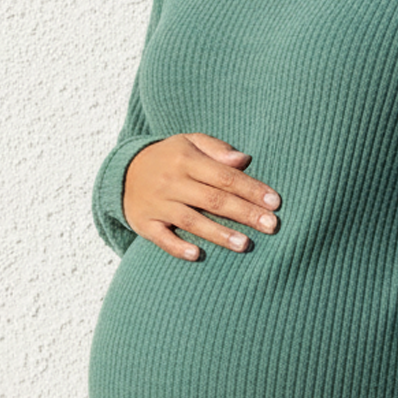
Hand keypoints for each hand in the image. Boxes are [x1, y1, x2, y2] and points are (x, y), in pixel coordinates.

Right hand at [121, 132, 281, 259]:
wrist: (123, 173)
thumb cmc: (169, 158)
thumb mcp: (189, 142)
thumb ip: (217, 150)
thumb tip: (244, 160)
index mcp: (186, 159)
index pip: (225, 176)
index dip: (251, 189)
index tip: (275, 202)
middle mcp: (171, 182)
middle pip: (213, 200)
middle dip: (244, 213)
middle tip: (271, 225)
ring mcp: (157, 204)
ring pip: (191, 221)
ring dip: (219, 234)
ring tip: (245, 244)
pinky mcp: (144, 224)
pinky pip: (161, 238)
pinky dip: (177, 247)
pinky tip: (197, 254)